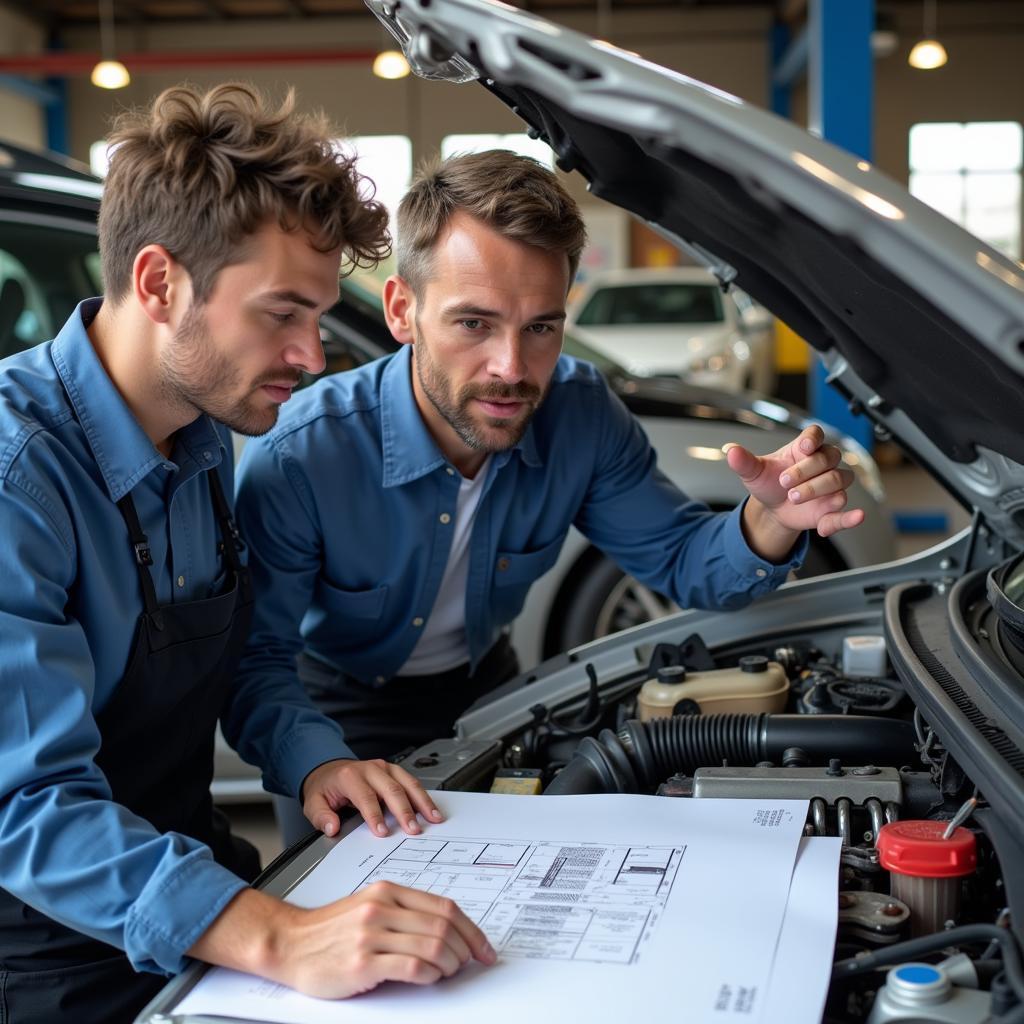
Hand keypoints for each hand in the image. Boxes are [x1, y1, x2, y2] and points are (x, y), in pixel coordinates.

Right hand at [190, 882, 496, 998]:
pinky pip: (411, 967)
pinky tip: (430, 978)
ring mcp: (372, 934)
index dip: (471, 929)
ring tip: (450, 972)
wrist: (290, 943)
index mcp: (389, 891)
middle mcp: (383, 907)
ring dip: (450, 963)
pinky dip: (430, 974)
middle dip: (467, 947)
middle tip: (473, 962)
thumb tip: (446, 931)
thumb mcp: (370, 907)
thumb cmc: (331, 930)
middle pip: (443, 925)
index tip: (483, 946)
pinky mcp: (363, 962)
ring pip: (432, 945)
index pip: (445, 907)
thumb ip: (405, 913)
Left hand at [302, 758, 442, 837]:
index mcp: (350, 776)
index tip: (383, 833)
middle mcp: (370, 769)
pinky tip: (431, 810)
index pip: (365, 797)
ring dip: (421, 802)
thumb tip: (332, 827)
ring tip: (433, 818)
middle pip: (391, 789)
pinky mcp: (395, 771)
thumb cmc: (326, 787)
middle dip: (404, 811)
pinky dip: (423, 797)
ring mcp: (385, 768)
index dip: (375, 816)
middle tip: (413, 829)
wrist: (330, 770)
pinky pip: (412, 782)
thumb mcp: (314, 802)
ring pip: (407, 783)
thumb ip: (321, 816)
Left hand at [725, 424, 864, 558]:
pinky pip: (846, 513)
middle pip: (829, 458)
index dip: (814, 438)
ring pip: (838, 480)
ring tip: (794, 498)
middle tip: (785, 482)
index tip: (805, 446)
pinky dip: (851, 517)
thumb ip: (744, 462)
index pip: (816, 435)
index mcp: (804, 449)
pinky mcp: (832, 509)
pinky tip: (855, 518)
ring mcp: (831, 486)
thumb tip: (730, 451)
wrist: (772, 508)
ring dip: (816, 489)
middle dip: (807, 471)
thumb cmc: (769, 482)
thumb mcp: (754, 472)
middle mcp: (823, 465)